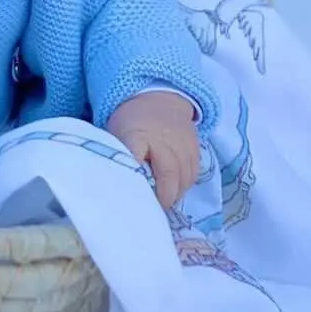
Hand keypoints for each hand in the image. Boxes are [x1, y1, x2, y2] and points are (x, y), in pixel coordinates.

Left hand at [106, 91, 199, 211]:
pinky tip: (174, 190)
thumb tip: (114, 184)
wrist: (157, 100)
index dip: (138, 183)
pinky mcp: (196, 148)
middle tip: (152, 210)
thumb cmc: (131, 123)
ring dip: (174, 194)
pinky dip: (184, 186)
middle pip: (169, 175)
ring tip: (163, 202)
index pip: (136, 159)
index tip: (137, 200)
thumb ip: (116, 156)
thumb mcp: (115, 134)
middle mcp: (163, 139)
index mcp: (136, 135)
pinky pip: (193, 174)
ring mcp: (183, 143)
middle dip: (163, 198)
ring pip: (184, 178)